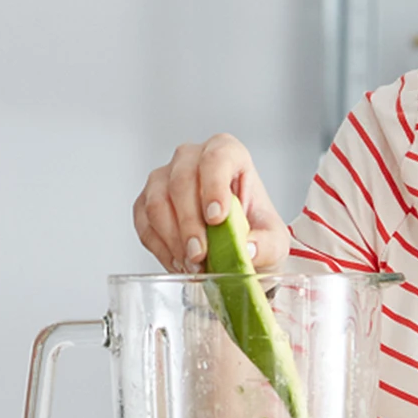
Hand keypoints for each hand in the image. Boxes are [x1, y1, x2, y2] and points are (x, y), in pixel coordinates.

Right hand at [133, 134, 289, 271]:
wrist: (236, 247)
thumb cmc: (254, 233)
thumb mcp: (273, 242)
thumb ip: (266, 245)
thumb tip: (247, 248)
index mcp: (227, 153)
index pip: (216, 158)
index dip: (214, 186)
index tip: (217, 218)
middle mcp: (191, 159)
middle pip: (181, 181)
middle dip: (189, 223)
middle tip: (200, 255)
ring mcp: (163, 179)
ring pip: (157, 202)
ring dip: (172, 238)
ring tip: (192, 264)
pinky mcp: (145, 203)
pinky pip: (144, 223)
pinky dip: (160, 248)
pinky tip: (179, 263)